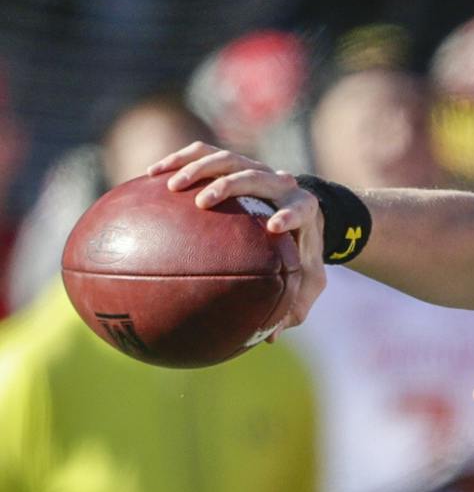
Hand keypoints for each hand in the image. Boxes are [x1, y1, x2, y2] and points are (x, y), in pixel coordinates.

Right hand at [149, 140, 325, 334]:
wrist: (301, 212)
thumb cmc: (299, 254)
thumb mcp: (305, 283)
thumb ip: (292, 307)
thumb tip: (267, 338)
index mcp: (304, 209)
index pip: (301, 208)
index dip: (290, 214)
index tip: (273, 227)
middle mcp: (279, 182)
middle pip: (255, 175)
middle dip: (230, 185)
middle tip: (203, 201)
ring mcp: (254, 167)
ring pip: (225, 158)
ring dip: (197, 168)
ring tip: (170, 185)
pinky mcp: (232, 161)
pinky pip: (203, 153)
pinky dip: (178, 159)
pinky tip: (150, 175)